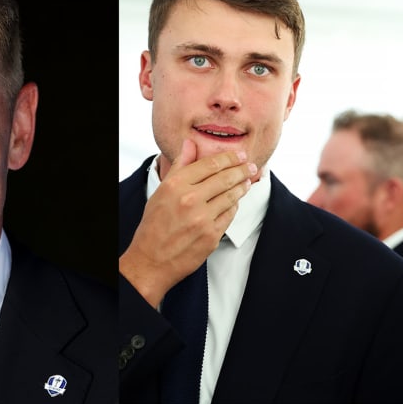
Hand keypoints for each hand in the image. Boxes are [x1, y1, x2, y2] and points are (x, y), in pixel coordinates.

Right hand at [120, 139, 255, 307]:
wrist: (151, 260)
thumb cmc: (154, 224)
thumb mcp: (162, 190)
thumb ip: (180, 165)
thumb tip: (190, 143)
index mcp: (175, 186)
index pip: (209, 165)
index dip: (228, 157)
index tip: (239, 154)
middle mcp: (189, 200)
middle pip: (225, 178)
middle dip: (242, 170)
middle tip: (251, 165)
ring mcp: (202, 220)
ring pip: (231, 197)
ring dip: (242, 187)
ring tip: (247, 181)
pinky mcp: (211, 236)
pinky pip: (229, 216)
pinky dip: (234, 206)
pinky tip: (235, 202)